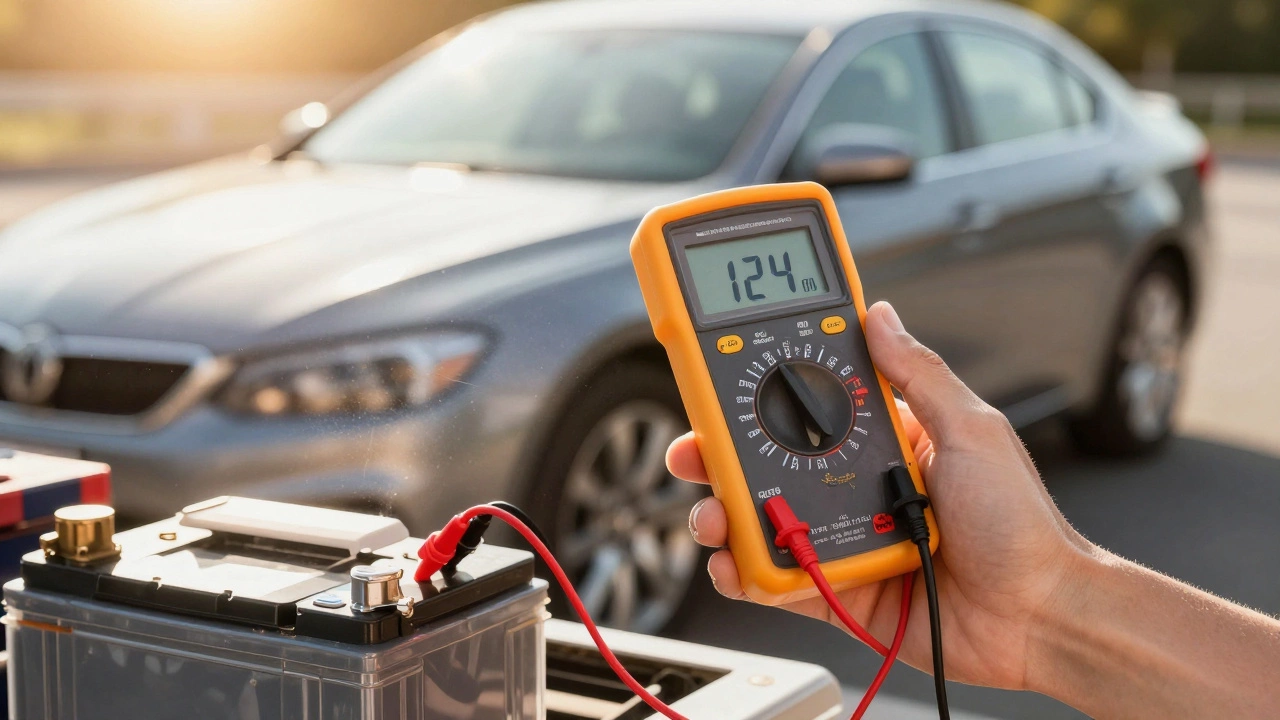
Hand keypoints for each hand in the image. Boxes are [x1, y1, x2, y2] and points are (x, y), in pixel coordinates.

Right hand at [666, 301, 1095, 689]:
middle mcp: (857, 486)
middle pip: (771, 464)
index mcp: (887, 440)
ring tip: (712, 515)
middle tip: (693, 453)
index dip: (764, 395)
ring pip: (765, 520)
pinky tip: (734, 565)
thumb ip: (918, 375)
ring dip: (726, 515)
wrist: (1040, 616)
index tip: (726, 382)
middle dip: (721, 457)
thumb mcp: (972, 430)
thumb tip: (880, 315)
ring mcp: (845, 538)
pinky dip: (747, 573)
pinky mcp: (839, 589)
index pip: (810, 408)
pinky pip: (779, 579)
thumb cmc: (1022, 524)